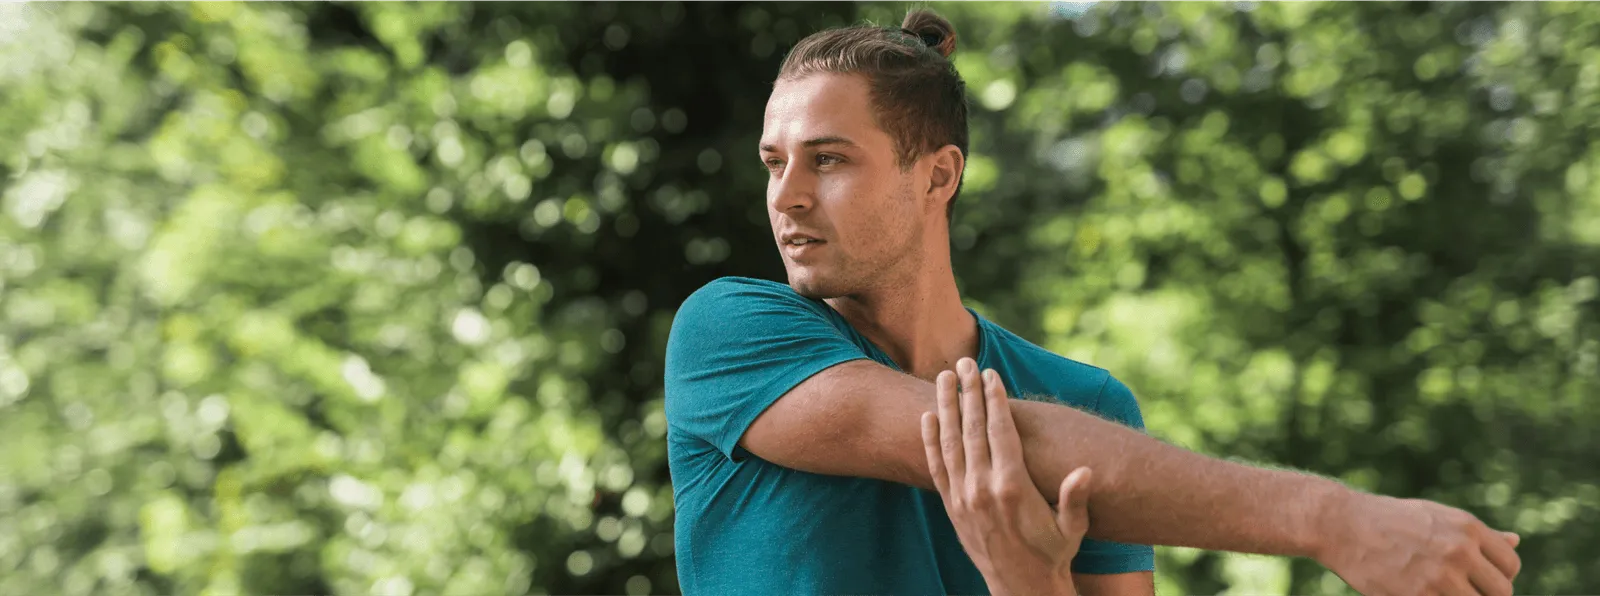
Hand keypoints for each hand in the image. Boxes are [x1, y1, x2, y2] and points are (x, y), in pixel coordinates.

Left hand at [920, 358, 1089, 595]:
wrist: (1021, 587)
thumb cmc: (1053, 553)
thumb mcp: (1072, 528)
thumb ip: (1074, 498)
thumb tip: (1083, 472)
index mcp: (1013, 487)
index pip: (999, 431)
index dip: (993, 399)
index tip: (989, 373)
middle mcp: (982, 488)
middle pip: (971, 428)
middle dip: (967, 392)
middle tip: (963, 362)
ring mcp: (963, 497)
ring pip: (950, 441)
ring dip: (945, 406)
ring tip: (943, 377)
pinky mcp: (951, 506)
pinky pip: (937, 466)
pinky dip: (930, 440)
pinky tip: (928, 416)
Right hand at [1316, 490, 1521, 594]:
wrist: (1341, 525)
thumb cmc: (1389, 519)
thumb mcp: (1436, 516)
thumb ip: (1477, 534)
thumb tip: (1516, 541)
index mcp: (1467, 528)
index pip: (1510, 565)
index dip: (1500, 577)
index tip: (1481, 581)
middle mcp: (1460, 551)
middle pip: (1501, 591)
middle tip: (1463, 592)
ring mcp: (1440, 576)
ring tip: (1442, 592)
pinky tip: (1421, 592)